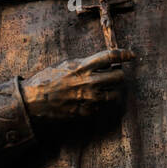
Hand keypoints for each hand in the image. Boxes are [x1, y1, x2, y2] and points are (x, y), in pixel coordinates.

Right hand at [20, 48, 134, 123]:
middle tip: (113, 75)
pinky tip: (90, 100)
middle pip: (119, 77)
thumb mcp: (66, 64)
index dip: (124, 55)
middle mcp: (89, 83)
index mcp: (83, 67)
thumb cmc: (48, 79)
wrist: (35, 101)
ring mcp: (89, 99)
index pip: (111, 57)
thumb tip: (103, 63)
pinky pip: (102, 107)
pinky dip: (99, 103)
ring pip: (114, 95)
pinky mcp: (86, 112)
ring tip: (103, 88)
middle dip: (119, 75)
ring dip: (112, 90)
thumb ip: (85, 64)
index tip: (131, 55)